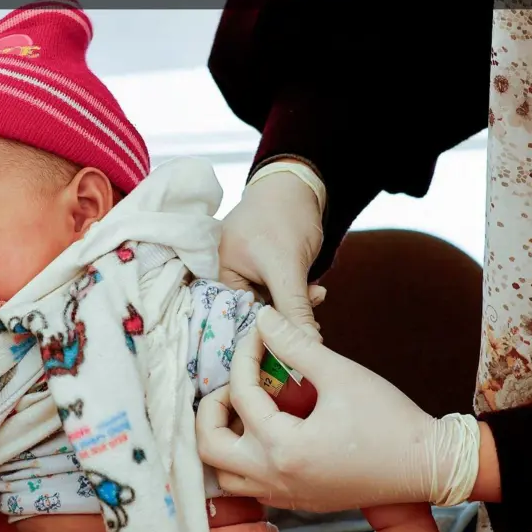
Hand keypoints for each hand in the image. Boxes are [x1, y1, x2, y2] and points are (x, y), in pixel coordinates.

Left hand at [196, 306, 481, 511]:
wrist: (430, 465)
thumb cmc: (390, 419)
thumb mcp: (340, 373)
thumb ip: (294, 344)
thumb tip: (262, 317)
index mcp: (283, 447)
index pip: (241, 396)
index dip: (245, 356)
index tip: (258, 334)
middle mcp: (276, 478)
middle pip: (209, 448)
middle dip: (212, 409)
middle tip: (235, 384)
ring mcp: (286, 496)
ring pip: (224, 477)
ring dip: (223, 440)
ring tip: (247, 409)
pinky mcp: (299, 502)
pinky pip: (251, 487)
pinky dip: (244, 461)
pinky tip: (267, 432)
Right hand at [218, 164, 324, 338]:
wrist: (298, 186)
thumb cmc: (285, 216)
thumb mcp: (288, 267)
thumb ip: (294, 308)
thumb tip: (308, 345)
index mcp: (215, 270)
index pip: (234, 315)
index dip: (263, 332)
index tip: (293, 343)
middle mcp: (221, 273)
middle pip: (252, 313)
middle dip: (284, 317)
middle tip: (313, 318)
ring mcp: (241, 273)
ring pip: (269, 306)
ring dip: (294, 306)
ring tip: (317, 295)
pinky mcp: (259, 273)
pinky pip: (275, 295)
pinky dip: (295, 296)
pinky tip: (314, 290)